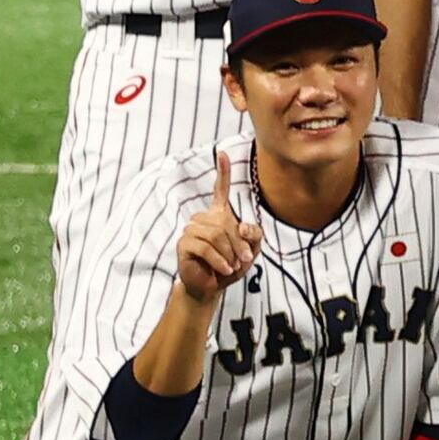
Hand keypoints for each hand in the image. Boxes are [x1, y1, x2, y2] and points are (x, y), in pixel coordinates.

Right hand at [173, 148, 260, 298]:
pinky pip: (204, 246)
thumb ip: (254, 235)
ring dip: (229, 252)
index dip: (222, 172)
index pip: (220, 190)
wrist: (213, 286)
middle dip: (238, 243)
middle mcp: (203, 218)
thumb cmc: (231, 265)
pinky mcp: (184, 244)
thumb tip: (241, 227)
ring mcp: (191, 230)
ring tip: (232, 265)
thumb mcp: (252, 249)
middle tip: (244, 260)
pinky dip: (219, 260)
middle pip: (225, 221)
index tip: (222, 153)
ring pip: (215, 233)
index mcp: (219, 215)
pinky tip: (224, 269)